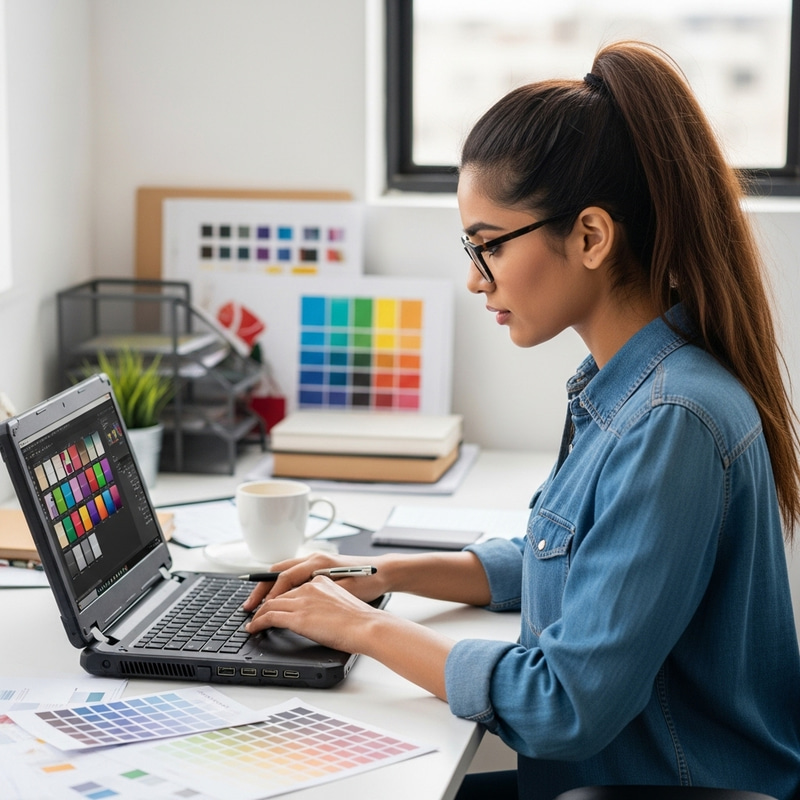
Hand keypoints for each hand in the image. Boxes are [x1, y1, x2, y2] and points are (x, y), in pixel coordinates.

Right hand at [241, 552, 386, 613]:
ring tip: (258, 605)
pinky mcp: (320, 570)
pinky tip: (278, 600)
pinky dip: (282, 588)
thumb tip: (295, 602)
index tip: (260, 610)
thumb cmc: (369, 581)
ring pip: (284, 574)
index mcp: (318, 562)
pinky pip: (293, 576)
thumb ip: (319, 595)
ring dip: (270, 589)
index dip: (270, 595)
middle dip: (261, 589)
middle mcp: (314, 559)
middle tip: (248, 606)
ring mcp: (316, 563)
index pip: (284, 577)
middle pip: (278, 572)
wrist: (385, 574)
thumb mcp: (344, 590)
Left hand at [245, 572, 382, 652]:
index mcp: (321, 576)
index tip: (267, 595)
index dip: (274, 586)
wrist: (368, 624)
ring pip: (271, 602)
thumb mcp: (342, 596)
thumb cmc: (361, 616)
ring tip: (252, 621)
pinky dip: (258, 622)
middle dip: (261, 597)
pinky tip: (254, 628)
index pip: (289, 576)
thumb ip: (325, 597)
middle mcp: (310, 583)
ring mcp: (303, 599)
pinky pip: (270, 616)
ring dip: (258, 612)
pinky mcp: (299, 616)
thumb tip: (316, 610)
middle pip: (276, 586)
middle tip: (252, 607)